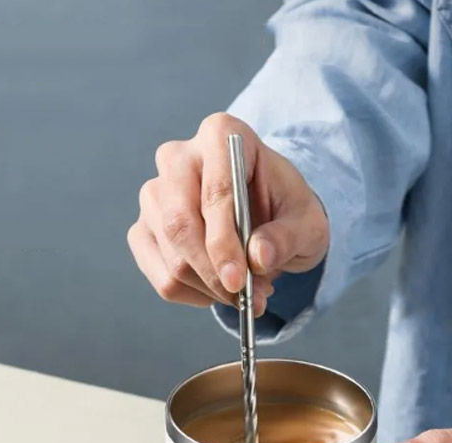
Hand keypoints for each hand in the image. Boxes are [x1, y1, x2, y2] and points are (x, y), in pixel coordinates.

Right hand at [127, 113, 328, 314]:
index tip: (239, 280)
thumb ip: (286, 237)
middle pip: (180, 224)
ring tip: (248, 291)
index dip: (224, 243)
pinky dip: (194, 295)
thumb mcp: (307, 221)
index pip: (214, 193)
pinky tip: (220, 289)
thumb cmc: (287, 209)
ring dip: (211, 288)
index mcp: (221, 135)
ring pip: (172, 257)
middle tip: (248, 298)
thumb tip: (258, 258)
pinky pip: (162, 277)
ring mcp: (155, 195)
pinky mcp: (145, 229)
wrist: (270, 214)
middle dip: (214, 273)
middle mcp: (178, 158)